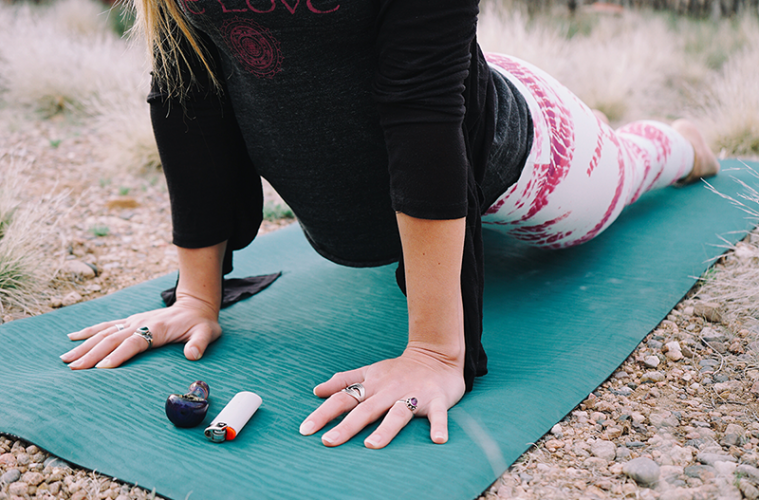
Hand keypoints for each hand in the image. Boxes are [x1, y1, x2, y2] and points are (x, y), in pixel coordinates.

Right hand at [60, 296, 221, 369]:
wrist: (196, 305)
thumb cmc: (201, 323)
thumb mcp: (207, 332)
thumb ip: (199, 343)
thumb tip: (193, 355)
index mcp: (157, 328)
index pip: (134, 342)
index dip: (118, 354)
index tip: (101, 367)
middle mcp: (140, 322)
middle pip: (113, 339)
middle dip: (92, 354)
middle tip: (73, 369)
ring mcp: (133, 321)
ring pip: (104, 333)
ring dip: (85, 346)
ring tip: (66, 359)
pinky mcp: (130, 321)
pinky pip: (106, 325)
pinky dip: (88, 331)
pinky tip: (71, 338)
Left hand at [299, 344, 464, 448]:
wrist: (437, 355)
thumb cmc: (399, 369)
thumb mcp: (370, 371)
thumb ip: (344, 381)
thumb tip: (316, 391)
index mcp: (373, 385)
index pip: (343, 398)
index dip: (324, 413)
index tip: (306, 430)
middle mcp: (390, 390)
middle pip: (366, 409)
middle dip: (347, 426)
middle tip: (328, 442)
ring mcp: (414, 394)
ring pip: (398, 412)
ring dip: (386, 429)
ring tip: (372, 445)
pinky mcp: (437, 400)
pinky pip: (438, 414)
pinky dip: (439, 426)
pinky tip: (438, 440)